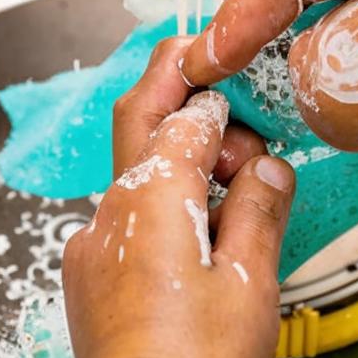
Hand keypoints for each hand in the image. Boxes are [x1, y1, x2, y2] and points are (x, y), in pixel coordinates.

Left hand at [63, 38, 297, 357]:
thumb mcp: (250, 284)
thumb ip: (258, 211)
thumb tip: (268, 169)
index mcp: (150, 199)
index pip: (187, 116)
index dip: (221, 98)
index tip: (247, 91)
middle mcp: (109, 212)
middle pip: (139, 121)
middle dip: (173, 89)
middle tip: (209, 72)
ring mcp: (92, 245)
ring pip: (133, 172)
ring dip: (175, 158)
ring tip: (229, 186)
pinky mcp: (89, 276)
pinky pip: (124, 216)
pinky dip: (158, 202)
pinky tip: (196, 231)